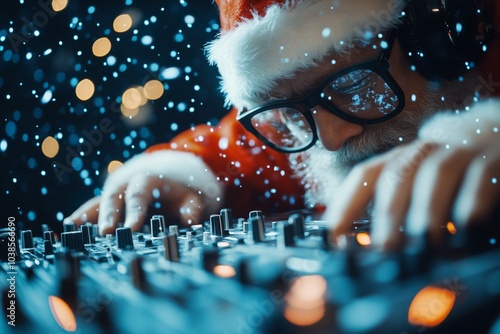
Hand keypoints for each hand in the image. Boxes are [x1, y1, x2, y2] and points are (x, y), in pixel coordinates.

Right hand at [64, 151, 221, 234]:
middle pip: (115, 198)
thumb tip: (191, 221)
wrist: (167, 177)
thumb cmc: (180, 192)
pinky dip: (80, 217)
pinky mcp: (106, 201)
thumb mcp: (192, 198)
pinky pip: (91, 208)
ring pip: (98, 202)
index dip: (135, 211)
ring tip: (72, 229)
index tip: (132, 227)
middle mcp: (126, 184)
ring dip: (86, 215)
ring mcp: (114, 192)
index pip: (140, 196)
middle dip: (109, 214)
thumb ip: (192, 208)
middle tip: (105, 232)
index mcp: (147, 181)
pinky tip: (67, 230)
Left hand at [323, 139, 499, 248]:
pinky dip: (472, 200)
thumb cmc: (452, 167)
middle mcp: (425, 152)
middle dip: (389, 214)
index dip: (345, 204)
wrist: (497, 129)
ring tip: (426, 242)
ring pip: (435, 173)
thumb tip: (372, 246)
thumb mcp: (420, 183)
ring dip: (427, 209)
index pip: (365, 176)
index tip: (333, 236)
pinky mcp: (493, 156)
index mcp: (402, 160)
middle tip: (387, 249)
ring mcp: (460, 150)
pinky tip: (467, 224)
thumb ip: (400, 208)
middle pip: (398, 175)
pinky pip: (480, 175)